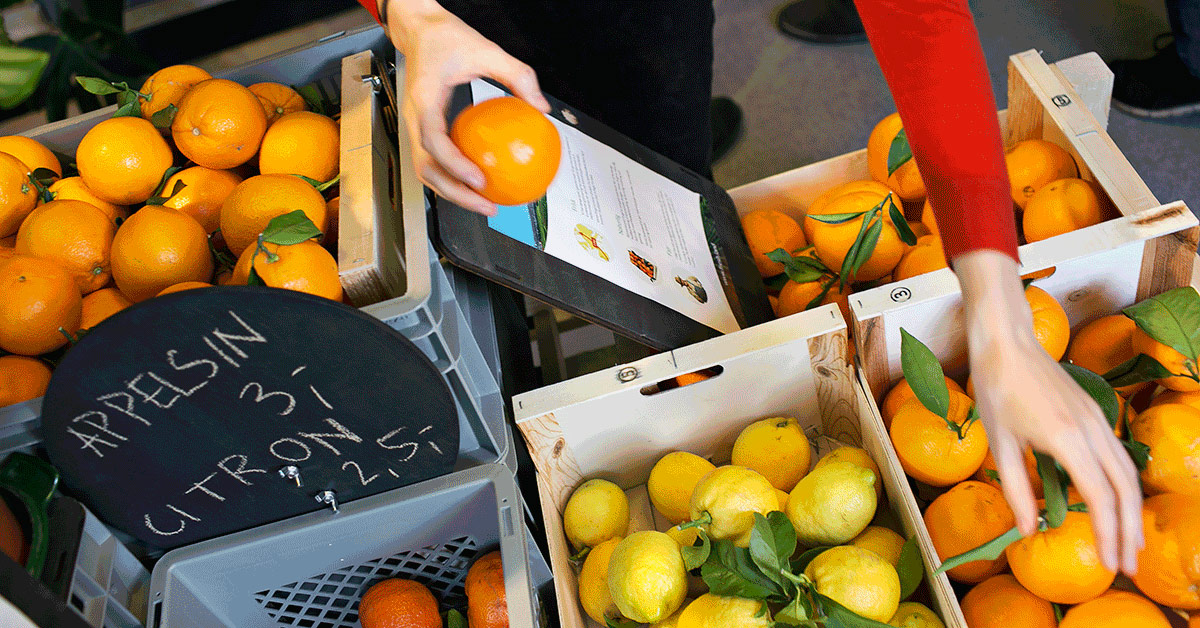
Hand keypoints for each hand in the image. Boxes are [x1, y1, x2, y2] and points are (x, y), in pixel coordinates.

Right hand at [384, 0, 550, 214]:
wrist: (419, 30)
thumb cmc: (447, 38)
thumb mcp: (487, 50)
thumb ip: (517, 76)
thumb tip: (541, 106)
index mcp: (424, 98)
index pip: (433, 141)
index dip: (454, 165)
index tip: (478, 179)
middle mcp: (414, 117)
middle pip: (426, 168)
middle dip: (454, 194)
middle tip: (486, 205)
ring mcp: (415, 126)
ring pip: (426, 170)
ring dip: (452, 191)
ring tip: (483, 203)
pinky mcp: (422, 129)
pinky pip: (435, 160)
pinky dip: (453, 177)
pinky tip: (479, 181)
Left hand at [954, 250, 1142, 575]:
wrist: (1008, 343)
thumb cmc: (997, 390)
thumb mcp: (999, 443)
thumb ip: (1015, 488)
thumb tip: (1029, 530)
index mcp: (1068, 440)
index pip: (1098, 497)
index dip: (1106, 533)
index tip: (1109, 563)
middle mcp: (1093, 431)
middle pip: (1125, 490)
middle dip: (1128, 531)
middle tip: (1127, 566)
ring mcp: (1099, 420)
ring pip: (1128, 473)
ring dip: (1131, 510)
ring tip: (1129, 542)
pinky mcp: (1096, 414)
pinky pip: (1118, 456)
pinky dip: (1123, 486)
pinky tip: (1116, 504)